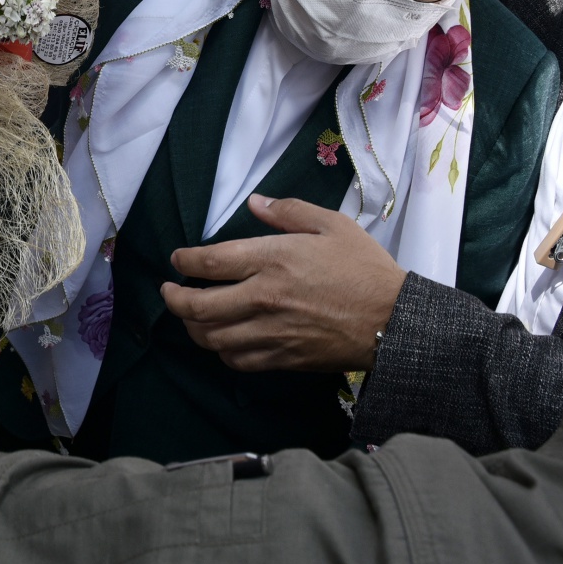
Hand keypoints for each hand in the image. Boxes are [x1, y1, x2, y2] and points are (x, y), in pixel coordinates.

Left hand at [162, 194, 406, 372]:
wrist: (393, 321)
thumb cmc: (365, 269)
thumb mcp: (332, 225)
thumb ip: (288, 212)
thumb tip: (254, 203)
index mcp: (273, 260)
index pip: (209, 262)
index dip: (183, 261)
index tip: (177, 260)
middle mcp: (263, 298)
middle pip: (198, 306)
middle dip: (173, 299)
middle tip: (169, 291)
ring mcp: (270, 332)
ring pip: (211, 338)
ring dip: (193, 327)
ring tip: (190, 316)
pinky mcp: (281, 358)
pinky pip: (236, 360)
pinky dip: (221, 351)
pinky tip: (222, 340)